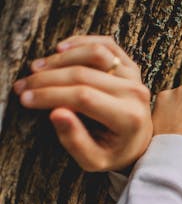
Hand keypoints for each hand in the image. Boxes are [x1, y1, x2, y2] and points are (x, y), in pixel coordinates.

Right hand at [13, 35, 152, 171]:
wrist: (137, 145)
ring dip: (60, 59)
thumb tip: (56, 113)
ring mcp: (135, 77)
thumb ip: (75, 141)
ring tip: (36, 69)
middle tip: (23, 86)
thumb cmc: (112, 153)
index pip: (83, 97)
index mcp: (129, 118)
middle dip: (47, 79)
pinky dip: (81, 43)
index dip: (50, 95)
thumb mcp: (93, 160)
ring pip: (94, 54)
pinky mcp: (131, 66)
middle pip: (84, 75)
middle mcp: (135, 94)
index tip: (26, 99)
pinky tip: (59, 50)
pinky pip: (106, 44)